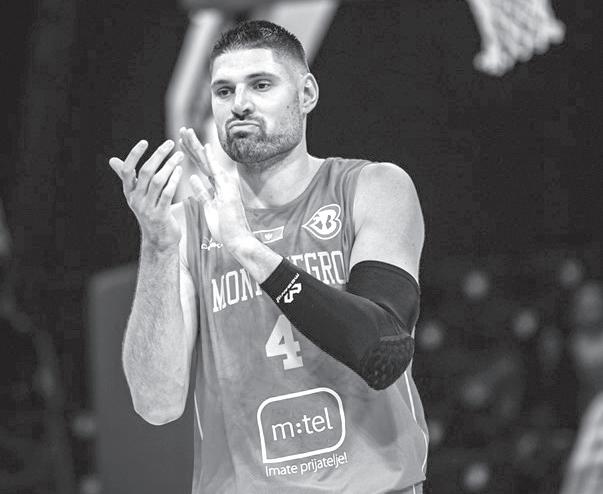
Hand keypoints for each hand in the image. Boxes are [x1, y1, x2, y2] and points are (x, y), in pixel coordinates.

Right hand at [108, 139, 183, 249]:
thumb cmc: (151, 213)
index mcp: (129, 193)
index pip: (127, 170)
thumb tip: (112, 160)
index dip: (134, 155)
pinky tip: (180, 170)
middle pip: (146, 172)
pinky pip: (167, 194)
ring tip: (179, 156)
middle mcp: (136, 200)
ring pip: (158, 181)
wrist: (159, 240)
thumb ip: (128, 178)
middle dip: (158, 155)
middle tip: (170, 143)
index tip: (145, 142)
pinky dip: (174, 180)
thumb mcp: (137, 196)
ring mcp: (147, 209)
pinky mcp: (160, 216)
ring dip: (170, 165)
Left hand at [179, 127, 251, 249]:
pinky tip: (204, 147)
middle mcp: (222, 181)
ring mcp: (226, 184)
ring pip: (208, 161)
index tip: (181, 142)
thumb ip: (201, 192)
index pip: (201, 165)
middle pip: (203, 160)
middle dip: (192, 145)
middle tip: (182, 130)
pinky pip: (216, 172)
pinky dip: (211, 159)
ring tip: (187, 133)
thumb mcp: (208, 207)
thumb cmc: (224, 227)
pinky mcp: (227, 190)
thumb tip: (192, 178)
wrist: (237, 239)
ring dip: (197, 146)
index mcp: (216, 185)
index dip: (191, 153)